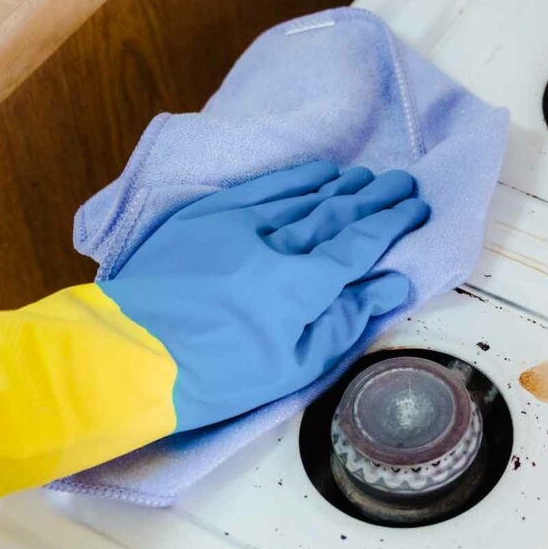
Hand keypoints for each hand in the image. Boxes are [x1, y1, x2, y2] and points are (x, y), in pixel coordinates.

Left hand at [0, 161, 427, 519]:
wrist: (131, 356)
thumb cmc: (219, 375)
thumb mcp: (295, 364)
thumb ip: (347, 318)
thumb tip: (392, 282)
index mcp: (305, 282)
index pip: (361, 242)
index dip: (393, 223)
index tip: (417, 207)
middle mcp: (279, 241)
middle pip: (337, 211)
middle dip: (374, 196)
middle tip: (404, 182)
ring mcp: (240, 222)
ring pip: (302, 194)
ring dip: (338, 184)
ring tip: (365, 177)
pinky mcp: (206, 215)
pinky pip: (261, 187)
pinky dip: (292, 178)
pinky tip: (313, 173)